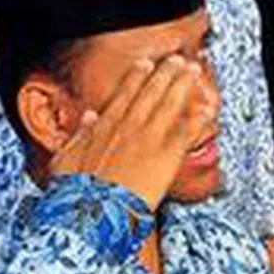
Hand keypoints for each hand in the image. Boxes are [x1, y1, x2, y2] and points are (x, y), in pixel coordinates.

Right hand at [49, 56, 203, 209]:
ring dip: (183, 84)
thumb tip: (89, 116)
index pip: (124, 94)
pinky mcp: (166, 156)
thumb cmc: (77, 193)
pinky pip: (186, 133)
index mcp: (105, 127)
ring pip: (169, 104)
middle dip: (165, 73)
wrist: (94, 213)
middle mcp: (128, 126)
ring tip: (193, 70)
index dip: (137, 77)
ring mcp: (148, 139)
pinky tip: (207, 109)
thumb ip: (80, 135)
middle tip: (176, 59)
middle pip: (150, 93)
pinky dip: (198, 120)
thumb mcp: (66, 160)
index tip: (145, 64)